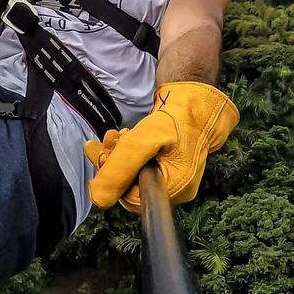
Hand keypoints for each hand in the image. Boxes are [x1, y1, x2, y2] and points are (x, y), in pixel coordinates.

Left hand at [84, 81, 238, 212]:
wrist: (195, 94)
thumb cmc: (179, 114)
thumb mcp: (146, 139)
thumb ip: (121, 167)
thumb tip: (98, 198)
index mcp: (176, 188)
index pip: (132, 199)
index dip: (114, 178)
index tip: (105, 154)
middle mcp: (176, 186)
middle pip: (131, 186)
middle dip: (114, 162)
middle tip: (108, 139)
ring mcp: (172, 173)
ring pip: (133, 172)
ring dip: (118, 153)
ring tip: (114, 134)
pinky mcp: (167, 160)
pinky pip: (140, 162)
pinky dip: (128, 149)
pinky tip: (123, 135)